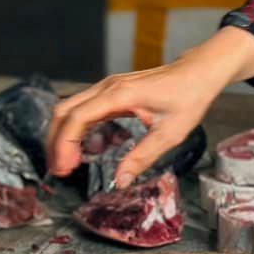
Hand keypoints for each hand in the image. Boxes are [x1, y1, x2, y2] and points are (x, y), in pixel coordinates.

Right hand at [47, 28, 253, 182]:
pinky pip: (82, 108)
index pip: (77, 118)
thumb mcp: (170, 133)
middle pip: (64, 111)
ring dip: (62, 134)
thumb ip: (142, 157)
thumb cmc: (189, 97)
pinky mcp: (110, 91)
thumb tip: (121, 180)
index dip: (64, 144)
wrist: (198, 72)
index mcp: (119, 96)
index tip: (64, 167)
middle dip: (55, 141)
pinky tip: (81, 148)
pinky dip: (74, 128)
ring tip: (67, 162)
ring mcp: (107, 87)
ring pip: (69, 108)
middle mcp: (107, 88)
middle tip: (60, 170)